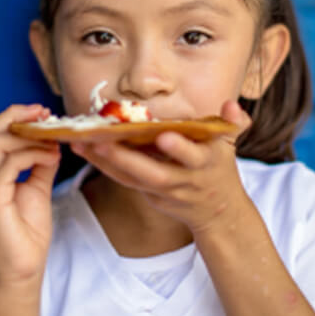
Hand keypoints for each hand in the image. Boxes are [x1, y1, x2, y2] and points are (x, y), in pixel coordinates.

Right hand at [0, 104, 60, 288]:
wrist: (24, 268)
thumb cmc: (28, 232)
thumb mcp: (37, 187)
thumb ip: (40, 163)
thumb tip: (50, 141)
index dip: (13, 116)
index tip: (40, 111)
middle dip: (17, 116)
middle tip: (45, 113)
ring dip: (30, 137)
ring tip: (53, 141)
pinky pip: (9, 164)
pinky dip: (33, 154)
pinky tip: (51, 157)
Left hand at [70, 101, 251, 234]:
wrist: (217, 211)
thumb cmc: (220, 169)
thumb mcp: (231, 145)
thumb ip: (233, 123)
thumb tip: (231, 104)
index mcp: (204, 164)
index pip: (193, 157)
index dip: (179, 149)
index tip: (163, 136)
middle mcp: (182, 180)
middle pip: (153, 174)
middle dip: (127, 160)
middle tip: (102, 141)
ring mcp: (164, 191)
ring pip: (132, 179)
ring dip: (105, 161)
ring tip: (81, 142)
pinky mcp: (149, 195)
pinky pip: (124, 181)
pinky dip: (104, 166)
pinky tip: (84, 150)